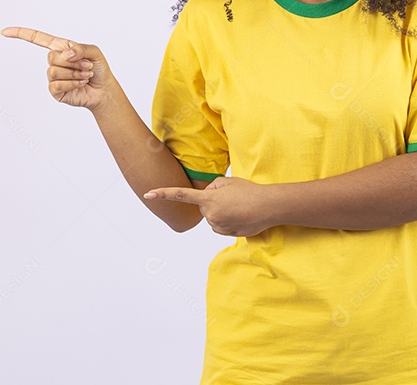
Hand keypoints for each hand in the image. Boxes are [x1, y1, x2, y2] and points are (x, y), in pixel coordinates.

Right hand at [0, 27, 112, 110]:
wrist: (103, 89)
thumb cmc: (98, 68)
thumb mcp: (94, 52)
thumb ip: (80, 48)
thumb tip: (65, 54)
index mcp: (61, 48)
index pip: (37, 39)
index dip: (21, 34)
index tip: (4, 32)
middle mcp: (54, 61)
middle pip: (51, 57)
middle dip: (73, 62)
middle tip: (86, 66)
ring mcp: (53, 77)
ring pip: (54, 71)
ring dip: (74, 73)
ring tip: (85, 75)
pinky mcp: (55, 90)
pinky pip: (57, 84)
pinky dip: (72, 83)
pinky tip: (80, 83)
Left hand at [144, 177, 274, 236]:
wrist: (268, 206)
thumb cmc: (249, 191)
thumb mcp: (228, 182)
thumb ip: (213, 187)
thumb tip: (207, 196)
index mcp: (208, 199)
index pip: (181, 195)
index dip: (163, 194)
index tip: (148, 194)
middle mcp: (209, 214)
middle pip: (204, 208)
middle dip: (214, 203)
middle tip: (232, 198)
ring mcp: (218, 225)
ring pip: (213, 218)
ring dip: (222, 213)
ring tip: (239, 208)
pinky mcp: (227, 233)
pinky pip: (222, 226)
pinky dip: (229, 222)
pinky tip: (242, 217)